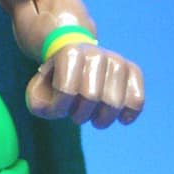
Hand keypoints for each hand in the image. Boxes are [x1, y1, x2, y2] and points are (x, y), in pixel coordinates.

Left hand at [25, 44, 143, 128]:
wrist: (75, 59)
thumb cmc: (56, 80)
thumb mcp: (38, 89)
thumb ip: (37, 103)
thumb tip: (54, 108)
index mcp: (70, 53)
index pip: (66, 91)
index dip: (60, 109)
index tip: (59, 108)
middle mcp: (95, 53)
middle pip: (91, 97)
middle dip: (80, 115)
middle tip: (76, 115)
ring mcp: (116, 61)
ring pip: (114, 103)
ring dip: (100, 119)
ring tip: (93, 115)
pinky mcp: (132, 71)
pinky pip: (137, 100)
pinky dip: (128, 115)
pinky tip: (120, 120)